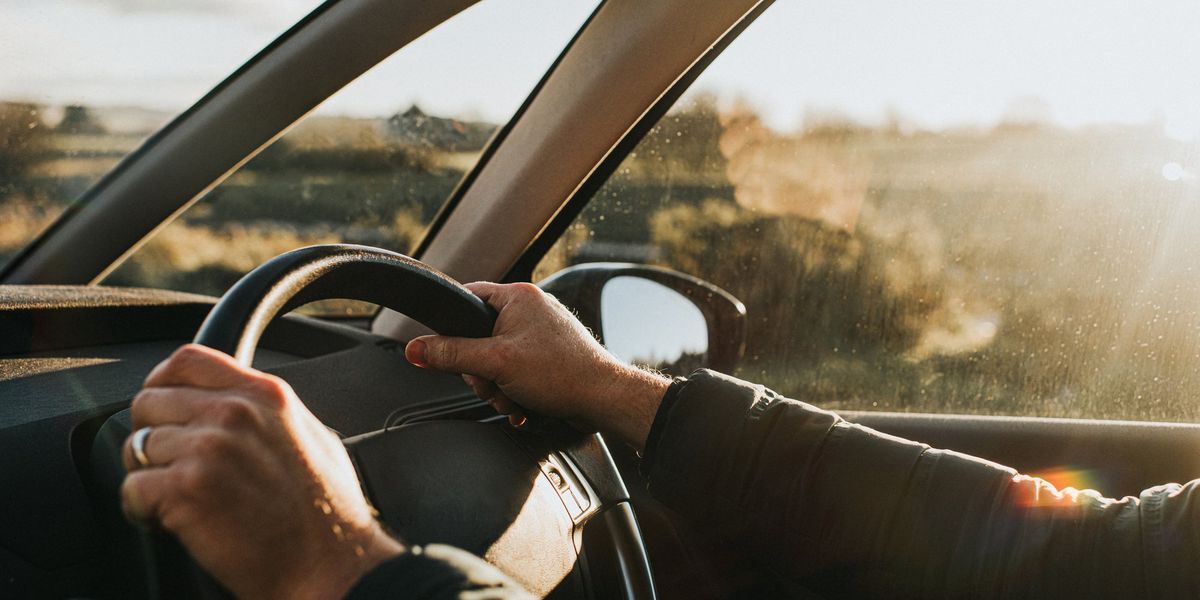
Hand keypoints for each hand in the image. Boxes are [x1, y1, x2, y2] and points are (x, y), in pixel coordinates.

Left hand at [120, 344, 403, 599]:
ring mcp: (208, 448)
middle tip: (174, 467)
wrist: (329, 564)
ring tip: (180, 499)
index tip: (164, 409)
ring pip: (136, 447)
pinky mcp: (186, 489)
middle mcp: (234, 413)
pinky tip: (172, 521)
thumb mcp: (312, 436)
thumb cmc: (327, 513)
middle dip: (153, 436)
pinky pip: (131, 489)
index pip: (188, 360)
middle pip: (150, 402)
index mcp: (266, 394)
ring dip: (149, 477)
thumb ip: (268, 412)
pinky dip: (142, 510)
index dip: (163, 383)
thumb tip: (233, 403)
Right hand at [404, 282, 669, 449]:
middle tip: (494, 383)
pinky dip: (514, 391)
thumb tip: (416, 349)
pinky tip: (523, 404)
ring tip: (514, 398)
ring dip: (498, 387)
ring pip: (495, 360)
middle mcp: (530, 309)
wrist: (603, 399)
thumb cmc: (562, 373)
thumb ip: (451, 354)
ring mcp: (541, 333)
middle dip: (481, 371)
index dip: (452, 326)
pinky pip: (515, 371)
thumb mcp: (495, 363)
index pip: (467, 297)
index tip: (447, 348)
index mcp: (518, 296)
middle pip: (477, 337)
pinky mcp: (548, 356)